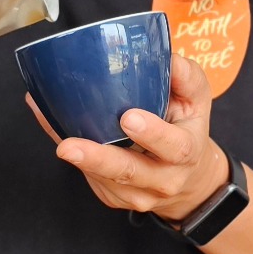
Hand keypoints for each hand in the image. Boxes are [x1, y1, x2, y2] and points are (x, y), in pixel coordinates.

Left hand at [26, 54, 229, 223]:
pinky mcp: (114, 196)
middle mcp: (163, 179)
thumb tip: (168, 56)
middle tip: (69, 147)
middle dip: (98, 160)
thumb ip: (185, 77)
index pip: (174, 147)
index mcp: (187, 152)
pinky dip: (71, 157)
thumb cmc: (187, 128)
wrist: (189, 180)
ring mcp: (137, 194)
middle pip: (129, 173)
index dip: (152, 134)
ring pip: (104, 179)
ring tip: (59, 144)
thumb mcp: (197, 101)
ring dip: (78, 161)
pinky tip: (55, 134)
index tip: (128, 118)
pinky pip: (89, 178)